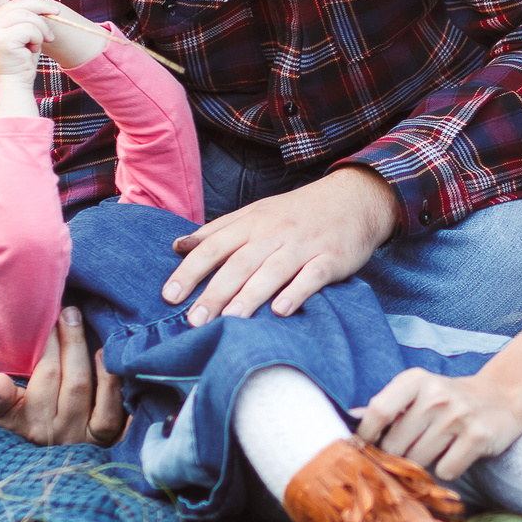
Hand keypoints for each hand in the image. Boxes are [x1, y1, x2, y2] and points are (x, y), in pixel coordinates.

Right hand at [0, 0, 47, 81]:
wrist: (16, 82)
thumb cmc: (22, 58)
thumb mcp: (26, 33)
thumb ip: (26, 15)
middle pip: (22, 4)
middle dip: (42, 12)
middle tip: (50, 30)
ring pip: (29, 16)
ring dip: (41, 30)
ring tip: (39, 42)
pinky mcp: (3, 39)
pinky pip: (31, 28)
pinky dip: (38, 38)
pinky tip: (32, 49)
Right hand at [0, 306, 124, 445]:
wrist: (52, 458)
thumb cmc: (27, 421)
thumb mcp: (5, 414)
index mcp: (32, 425)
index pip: (46, 377)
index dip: (50, 344)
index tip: (49, 318)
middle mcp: (62, 434)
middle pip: (75, 384)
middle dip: (73, 343)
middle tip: (70, 313)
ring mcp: (89, 440)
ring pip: (100, 401)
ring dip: (102, 367)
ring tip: (97, 340)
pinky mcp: (112, 441)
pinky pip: (120, 417)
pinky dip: (118, 390)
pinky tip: (115, 365)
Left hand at [162, 164, 402, 323]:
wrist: (353, 199)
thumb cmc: (296, 213)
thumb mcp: (255, 213)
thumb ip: (218, 231)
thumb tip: (178, 246)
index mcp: (252, 223)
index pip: (213, 246)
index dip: (190, 270)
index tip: (169, 295)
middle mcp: (274, 233)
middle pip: (239, 263)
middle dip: (215, 292)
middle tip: (194, 320)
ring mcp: (304, 246)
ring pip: (272, 271)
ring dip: (249, 296)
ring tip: (229, 321)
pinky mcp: (331, 258)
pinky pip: (312, 276)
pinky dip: (296, 293)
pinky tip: (280, 311)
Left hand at [354, 367, 521, 480]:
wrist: (502, 398)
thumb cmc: (449, 400)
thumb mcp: (418, 393)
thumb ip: (387, 406)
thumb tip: (349, 419)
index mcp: (416, 380)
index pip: (378, 411)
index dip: (366, 436)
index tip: (364, 449)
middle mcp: (436, 394)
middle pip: (395, 445)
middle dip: (397, 457)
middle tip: (410, 451)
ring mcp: (458, 416)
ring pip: (419, 461)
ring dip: (423, 464)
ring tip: (437, 448)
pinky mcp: (478, 437)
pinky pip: (446, 470)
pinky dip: (448, 469)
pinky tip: (456, 453)